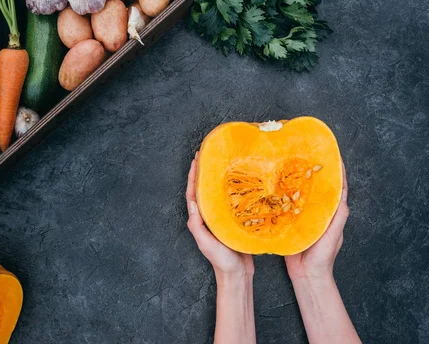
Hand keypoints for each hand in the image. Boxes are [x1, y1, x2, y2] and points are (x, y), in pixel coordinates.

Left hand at [186, 152, 253, 279]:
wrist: (237, 274)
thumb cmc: (221, 260)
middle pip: (204, 189)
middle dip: (203, 172)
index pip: (194, 193)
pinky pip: (231, 201)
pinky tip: (237, 181)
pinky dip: (232, 190)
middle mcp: (208, 216)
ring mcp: (220, 218)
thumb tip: (191, 203)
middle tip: (206, 154)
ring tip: (219, 162)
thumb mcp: (206, 242)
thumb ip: (197, 224)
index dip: (193, 176)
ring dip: (216, 178)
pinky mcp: (233, 221)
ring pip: (216, 194)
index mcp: (200, 219)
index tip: (196, 159)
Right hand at [285, 162, 348, 279]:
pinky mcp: (290, 220)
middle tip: (306, 154)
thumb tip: (342, 197)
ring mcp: (304, 215)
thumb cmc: (323, 256)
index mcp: (332, 211)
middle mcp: (319, 210)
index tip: (332, 154)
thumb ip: (337, 216)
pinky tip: (276, 186)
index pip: (337, 187)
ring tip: (290, 165)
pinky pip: (287, 204)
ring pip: (301, 193)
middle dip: (314, 171)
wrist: (307, 273)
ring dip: (297, 180)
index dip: (336, 171)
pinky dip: (283, 195)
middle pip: (317, 187)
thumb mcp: (334, 234)